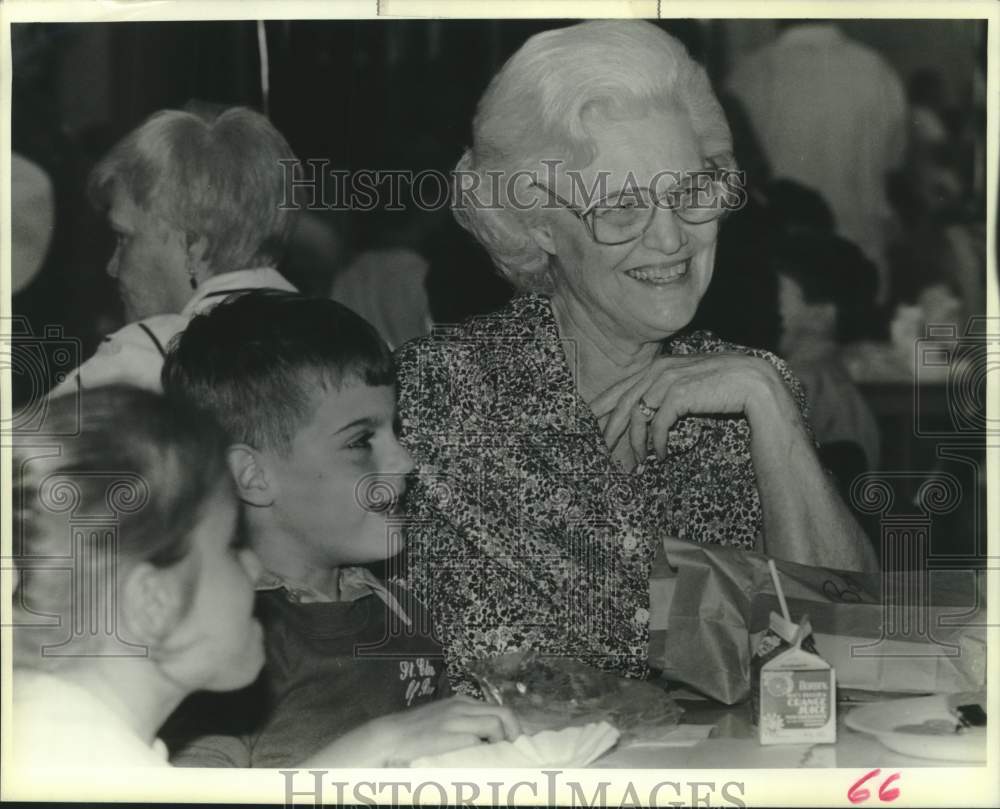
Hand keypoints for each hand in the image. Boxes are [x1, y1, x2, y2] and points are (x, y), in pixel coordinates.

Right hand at [317, 696, 521, 766]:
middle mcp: (462, 707)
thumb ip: (462, 723)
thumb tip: (486, 739)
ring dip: (503, 742)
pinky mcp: (450, 736)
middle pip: (504, 714)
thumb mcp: (442, 720)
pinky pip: (480, 741)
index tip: (513, 743)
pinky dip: (488, 751)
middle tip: (514, 752)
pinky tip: (485, 762)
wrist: (388, 738)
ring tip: (500, 758)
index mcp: (461, 702)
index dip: (510, 726)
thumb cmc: (414, 734)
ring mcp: (456, 720)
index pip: (498, 708)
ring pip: (496, 725)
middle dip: (514, 733)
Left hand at [590, 353, 789, 463]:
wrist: (755, 384)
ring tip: (638, 462)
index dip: (604, 406)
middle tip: (601, 450)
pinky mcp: (680, 393)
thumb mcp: (690, 387)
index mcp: (660, 366)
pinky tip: (662, 456)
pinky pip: (658, 424)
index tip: (591, 423)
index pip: (623, 387)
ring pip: (637, 415)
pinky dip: (657, 443)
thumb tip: (647, 413)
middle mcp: (660, 369)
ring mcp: (669, 379)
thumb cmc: (724, 388)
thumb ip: (668, 394)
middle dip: (610, 428)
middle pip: (623, 402)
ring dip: (636, 443)